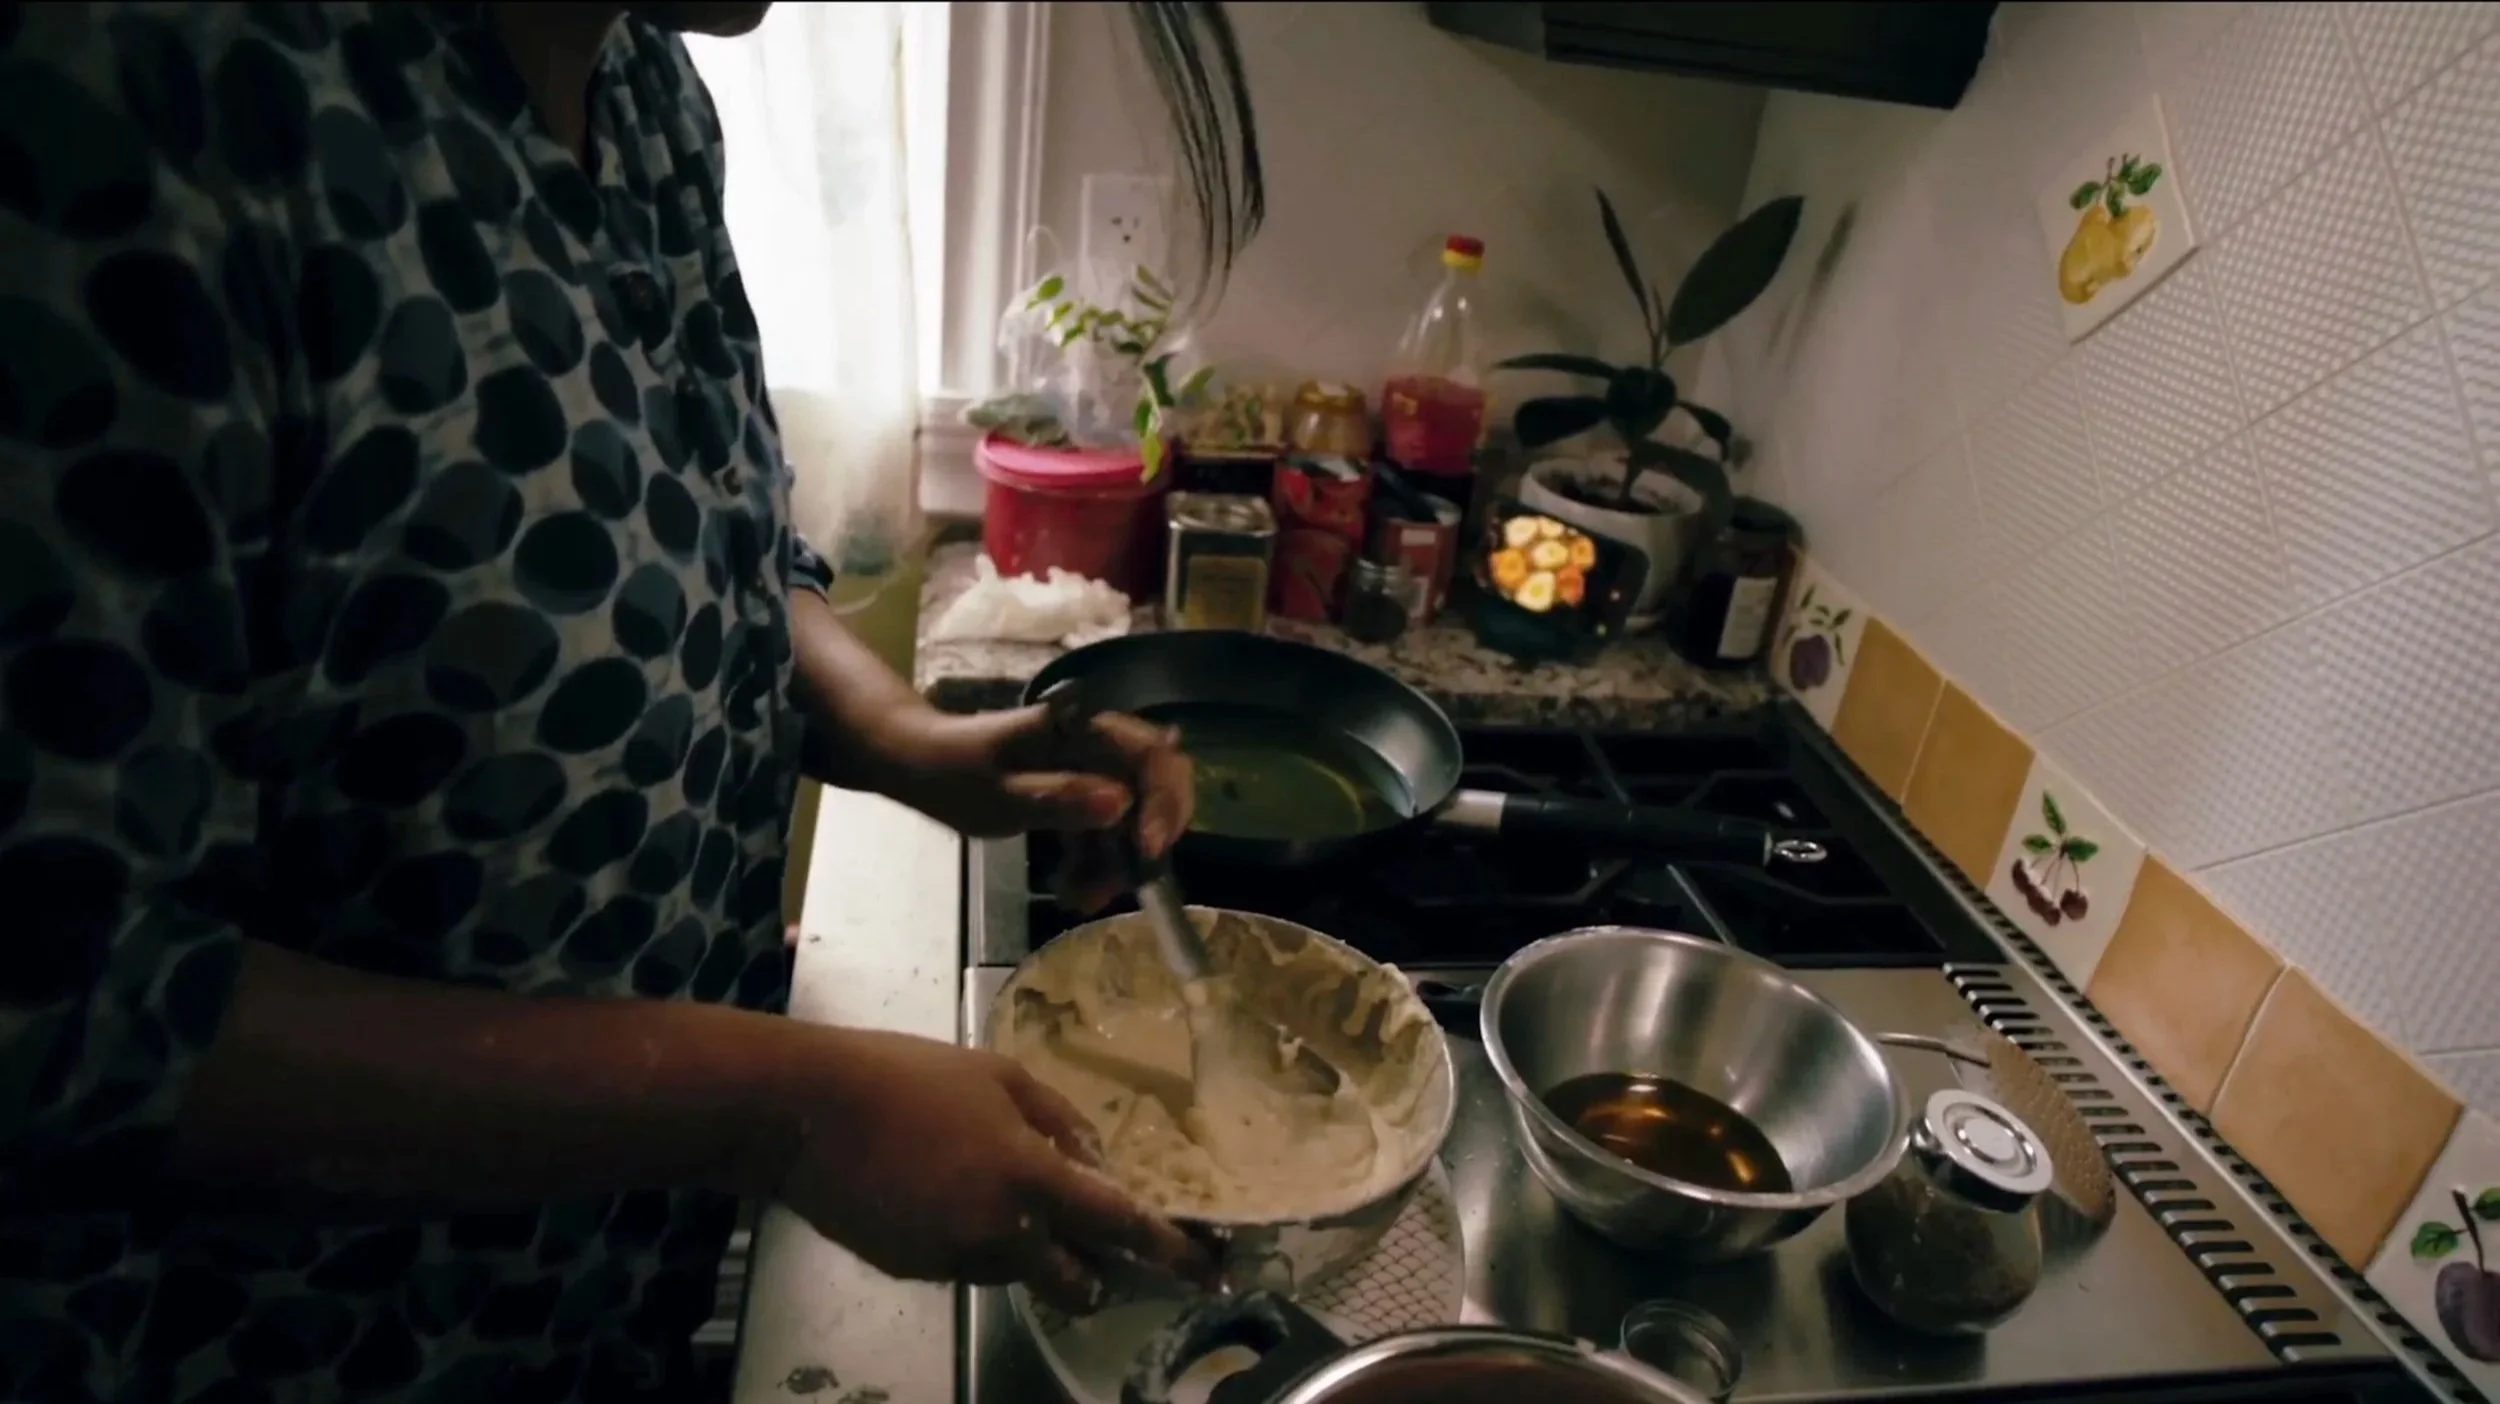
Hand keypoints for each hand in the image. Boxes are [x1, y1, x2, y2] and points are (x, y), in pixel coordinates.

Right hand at [775, 1028, 1207, 1310]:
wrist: (803, 1114)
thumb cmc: (904, 1077)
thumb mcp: (997, 1076)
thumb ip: (1060, 1123)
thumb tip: (1097, 1165)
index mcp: (1028, 1177)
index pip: (1118, 1227)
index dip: (1169, 1252)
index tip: (1206, 1268)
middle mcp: (1000, 1234)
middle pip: (1077, 1282)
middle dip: (1095, 1270)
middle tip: (1093, 1239)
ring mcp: (955, 1260)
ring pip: (1021, 1275)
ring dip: (1030, 1250)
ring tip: (990, 1187)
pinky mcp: (917, 1272)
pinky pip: (970, 1266)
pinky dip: (978, 1244)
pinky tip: (944, 1193)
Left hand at [896, 705, 1193, 911]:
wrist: (918, 765)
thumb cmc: (952, 771)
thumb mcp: (998, 794)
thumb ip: (1058, 798)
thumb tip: (1120, 802)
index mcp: (1083, 731)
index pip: (1153, 754)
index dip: (1163, 800)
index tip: (1146, 850)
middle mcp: (1097, 746)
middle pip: (1153, 788)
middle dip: (1145, 841)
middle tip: (1124, 883)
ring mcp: (1088, 771)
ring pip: (1129, 819)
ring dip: (1114, 862)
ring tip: (1082, 898)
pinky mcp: (1077, 794)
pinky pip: (1102, 830)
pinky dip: (1094, 862)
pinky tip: (1072, 890)